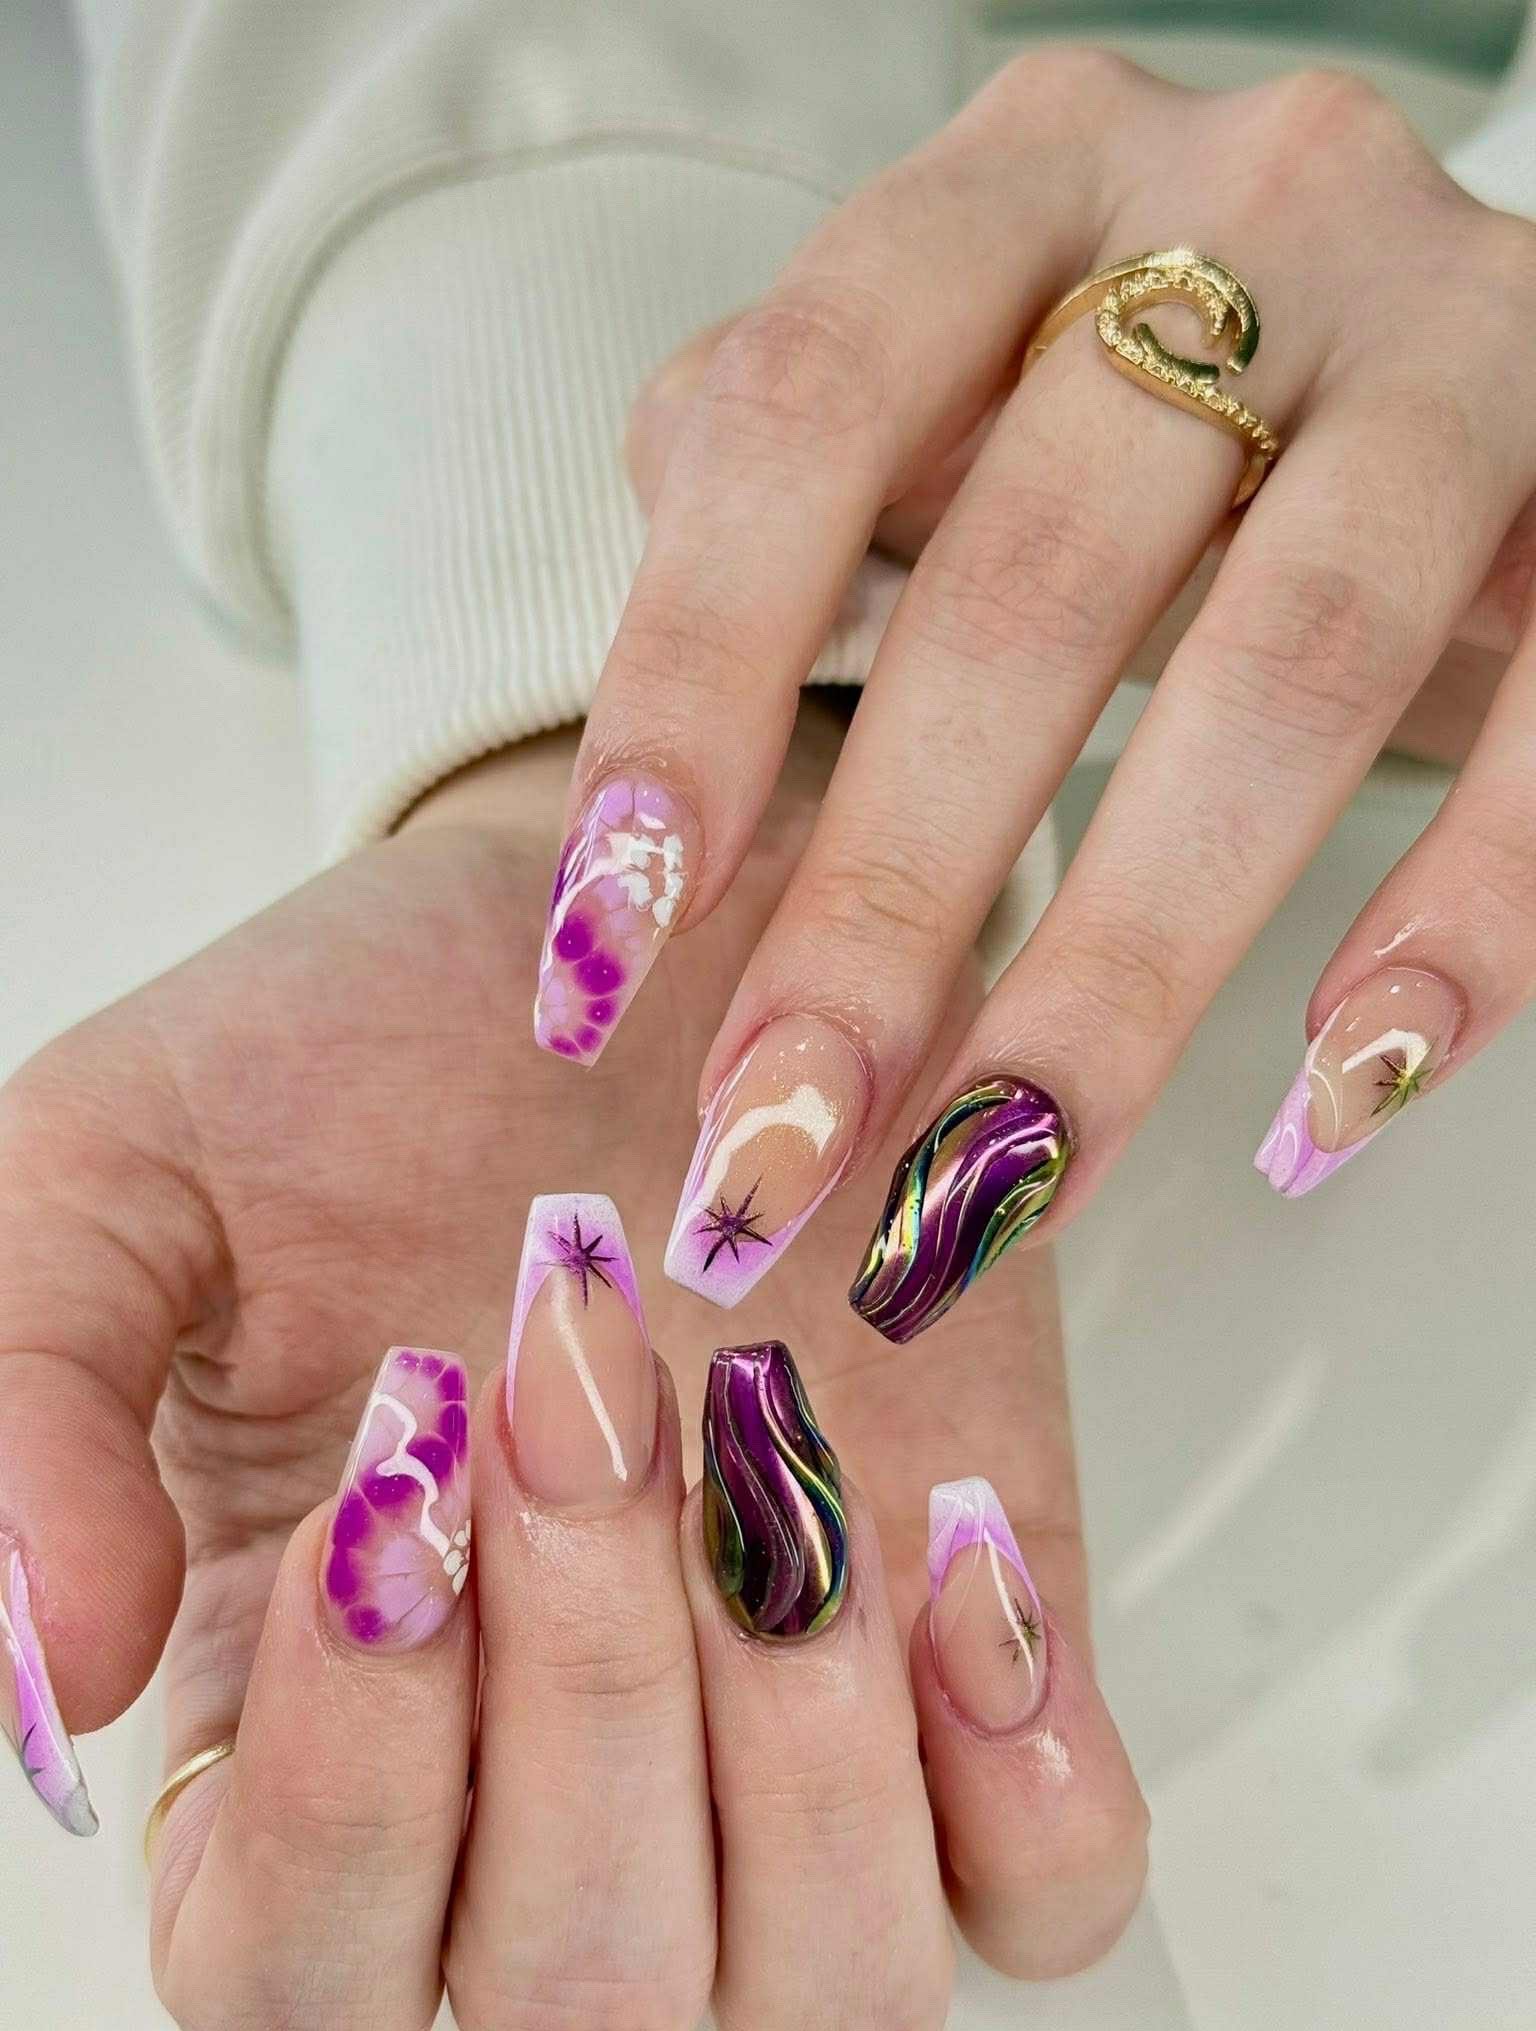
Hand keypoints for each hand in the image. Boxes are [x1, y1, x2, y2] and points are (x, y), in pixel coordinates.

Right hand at [0, 713, 1144, 2030]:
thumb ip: (33, 1393)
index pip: (291, 1962)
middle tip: (577, 1369)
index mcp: (305, 1722)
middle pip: (578, 1999)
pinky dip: (1027, 1786)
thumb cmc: (376, 1050)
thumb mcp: (135, 1161)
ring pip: (825, 1992)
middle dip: (583, 1685)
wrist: (646, 921)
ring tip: (765, 1435)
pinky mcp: (976, 1673)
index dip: (348, 1776)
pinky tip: (947, 1542)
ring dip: (799, 1740)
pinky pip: (1050, 1889)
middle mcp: (546, 1787)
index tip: (396, 1461)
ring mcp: (783, 1750)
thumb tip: (55, 1673)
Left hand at [542, 50, 1535, 1337]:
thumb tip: (646, 836)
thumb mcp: (943, 402)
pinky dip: (1459, 928)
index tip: (604, 941)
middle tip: (775, 1147)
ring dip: (1126, 965)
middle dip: (885, 903)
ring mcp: (1461, 342)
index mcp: (1021, 185)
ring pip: (1287, 667)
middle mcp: (1251, 213)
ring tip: (1003, 1183)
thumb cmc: (1137, 416)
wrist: (1452, 347)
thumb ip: (780, 520)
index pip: (803, 409)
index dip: (691, 676)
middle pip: (1034, 581)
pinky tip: (1335, 1103)